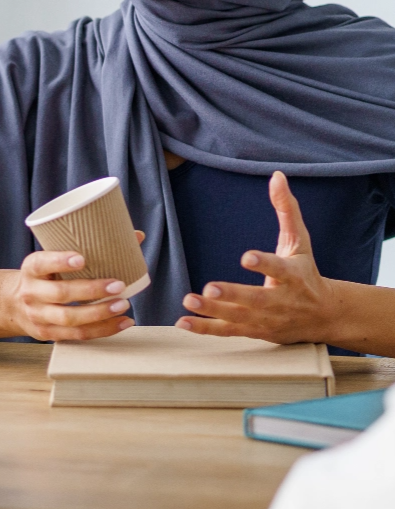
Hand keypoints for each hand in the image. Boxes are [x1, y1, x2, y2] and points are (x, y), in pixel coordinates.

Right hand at [6, 246, 137, 340]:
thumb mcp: (50, 259)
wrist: (13, 304)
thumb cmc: (44, 277)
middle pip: (61, 294)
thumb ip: (84, 248)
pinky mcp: (48, 334)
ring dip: (99, 313)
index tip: (82, 258)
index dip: (60, 261)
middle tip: (118, 285)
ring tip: (123, 304)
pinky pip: (78, 335)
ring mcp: (39, 316)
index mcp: (31, 269)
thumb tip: (136, 236)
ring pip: (70, 318)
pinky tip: (123, 322)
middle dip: (91, 291)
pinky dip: (103, 330)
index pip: (41, 263)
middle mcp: (31, 293)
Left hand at [178, 171, 337, 342]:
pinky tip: (183, 322)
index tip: (246, 257)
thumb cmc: (307, 272)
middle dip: (233, 294)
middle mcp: (281, 300)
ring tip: (187, 302)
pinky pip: (228, 332)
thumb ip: (286, 209)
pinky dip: (206, 328)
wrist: (325, 316)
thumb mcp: (300, 241)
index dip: (264, 263)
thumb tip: (276, 176)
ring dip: (212, 312)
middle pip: (256, 298)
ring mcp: (267, 319)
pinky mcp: (255, 331)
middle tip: (209, 288)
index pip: (279, 268)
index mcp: (294, 275)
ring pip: (239, 318)